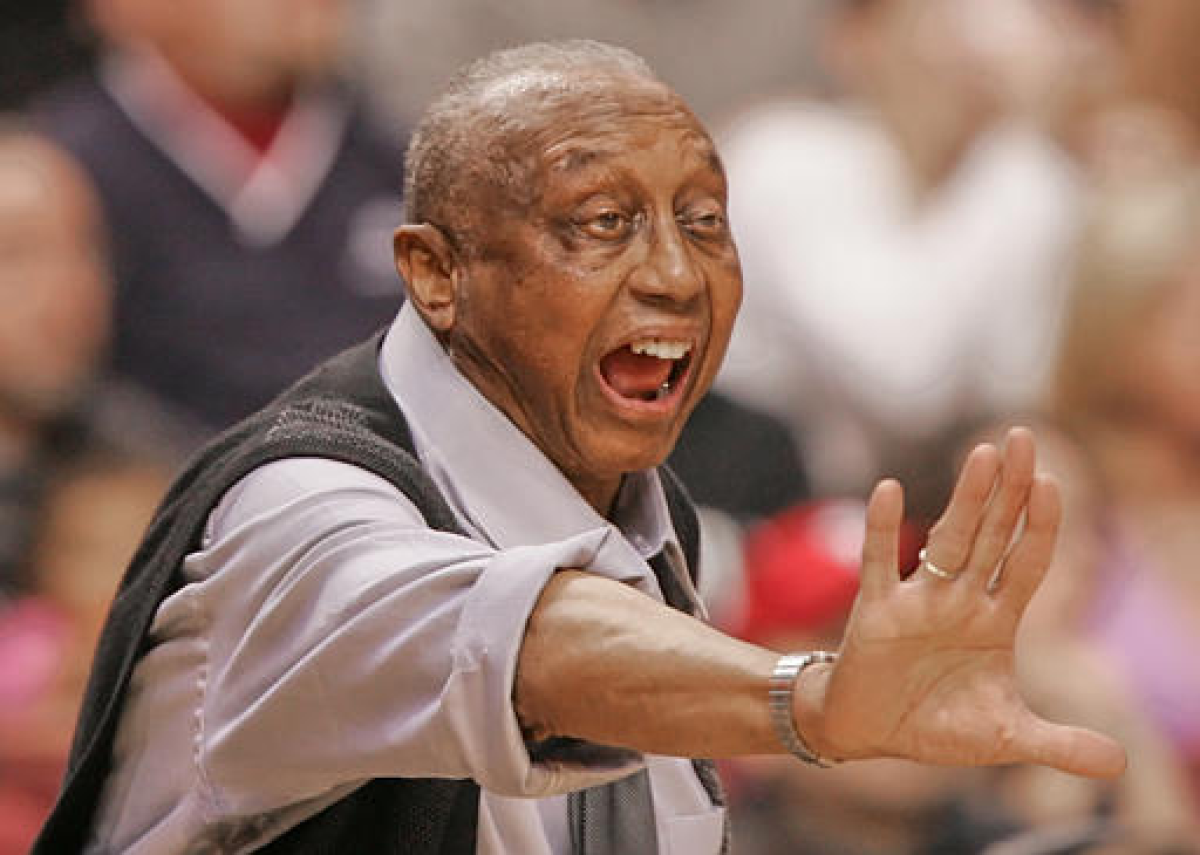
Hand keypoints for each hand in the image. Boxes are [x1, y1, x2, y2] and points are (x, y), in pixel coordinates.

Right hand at [796, 427, 1126, 777]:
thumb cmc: (936, 725)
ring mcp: (918, 601)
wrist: (869, 732)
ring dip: (966, 499)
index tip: (1054, 482)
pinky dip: (882, 527)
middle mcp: (959, 600)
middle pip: (991, 535)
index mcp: (995, 621)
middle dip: (1009, 489)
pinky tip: (889, 489)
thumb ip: (1058, 745)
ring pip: (947, 540)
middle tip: (1023, 437)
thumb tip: (1119, 766)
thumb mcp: (1005, 739)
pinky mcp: (875, 611)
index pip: (1027, 564)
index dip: (1041, 527)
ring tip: (984, 453)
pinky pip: (878, 562)